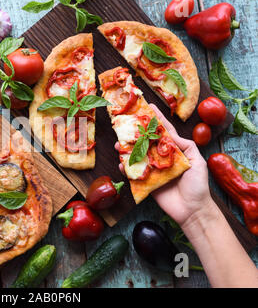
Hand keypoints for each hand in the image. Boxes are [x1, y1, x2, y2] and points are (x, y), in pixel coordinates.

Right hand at [115, 104, 211, 225]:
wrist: (192, 210)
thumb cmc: (198, 185)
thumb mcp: (197, 160)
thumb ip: (185, 145)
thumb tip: (170, 133)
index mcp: (174, 150)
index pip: (164, 131)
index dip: (156, 119)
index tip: (148, 106)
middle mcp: (162, 158)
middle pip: (146, 142)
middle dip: (135, 133)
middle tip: (124, 125)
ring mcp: (153, 170)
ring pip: (137, 157)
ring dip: (127, 150)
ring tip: (118, 145)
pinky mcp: (146, 183)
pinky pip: (134, 174)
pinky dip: (126, 169)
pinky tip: (121, 165)